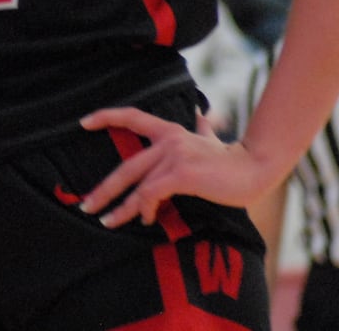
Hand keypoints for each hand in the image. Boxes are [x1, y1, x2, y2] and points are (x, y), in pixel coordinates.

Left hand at [77, 108, 277, 227]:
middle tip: (87, 205)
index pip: (132, 117)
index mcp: (170, 131)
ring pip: (137, 185)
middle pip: (126, 166)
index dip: (106, 117)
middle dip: (104, 188)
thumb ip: (202, 129)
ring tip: (108, 221)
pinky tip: (146, 219)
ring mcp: (174, 156)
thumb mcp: (211, 140)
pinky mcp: (182, 174)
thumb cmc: (232, 159)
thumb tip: (202, 115)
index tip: (83, 122)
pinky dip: (145, 208)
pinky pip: (152, 193)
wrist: (255, 168)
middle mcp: (168, 140)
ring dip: (121, 208)